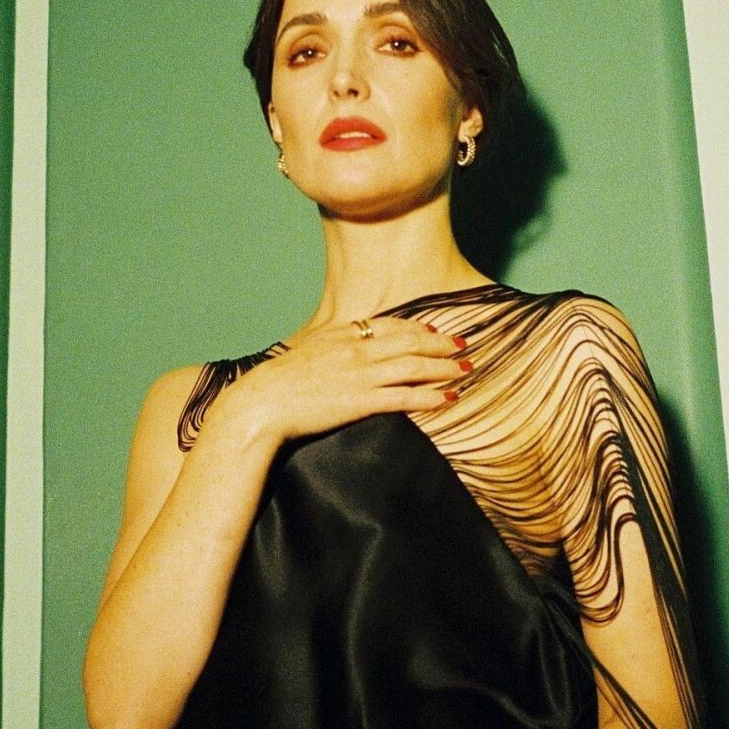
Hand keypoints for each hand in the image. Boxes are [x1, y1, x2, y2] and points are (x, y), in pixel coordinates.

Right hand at [218, 316, 470, 446]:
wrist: (262, 403)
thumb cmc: (277, 383)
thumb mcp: (305, 351)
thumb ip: (329, 345)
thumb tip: (343, 343)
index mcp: (342, 334)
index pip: (390, 325)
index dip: (418, 329)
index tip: (436, 332)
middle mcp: (356, 349)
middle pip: (409, 342)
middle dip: (441, 344)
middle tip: (464, 346)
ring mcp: (361, 374)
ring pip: (414, 366)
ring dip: (444, 367)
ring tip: (465, 370)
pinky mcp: (361, 401)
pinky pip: (405, 396)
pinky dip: (430, 396)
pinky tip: (448, 398)